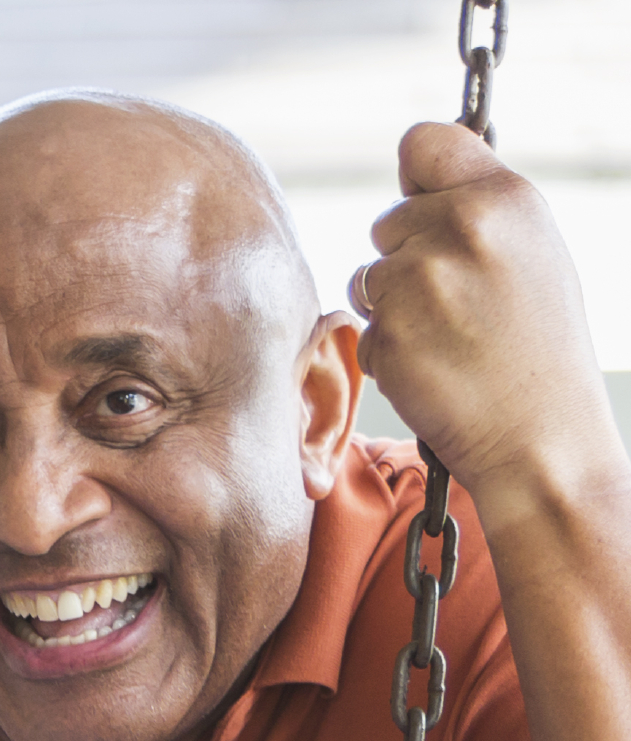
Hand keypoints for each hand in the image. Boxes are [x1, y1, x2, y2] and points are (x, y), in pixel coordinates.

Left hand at [355, 122, 630, 512]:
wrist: (543, 432)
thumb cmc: (539, 344)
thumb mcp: (532, 252)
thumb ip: (479, 209)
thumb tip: (420, 178)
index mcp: (505, 197)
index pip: (423, 141)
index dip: (416, 175)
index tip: (424, 199)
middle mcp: (462, 227)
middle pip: (388, 220)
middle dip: (407, 255)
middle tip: (457, 299)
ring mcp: (421, 280)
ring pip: (368, 275)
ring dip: (394, 304)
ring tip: (452, 335)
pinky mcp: (390, 330)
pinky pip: (365, 326)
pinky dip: (390, 347)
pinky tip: (435, 365)